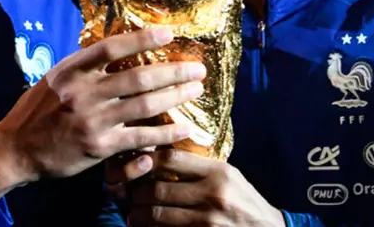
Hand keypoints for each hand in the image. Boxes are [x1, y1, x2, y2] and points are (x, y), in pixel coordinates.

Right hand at [0, 27, 205, 196]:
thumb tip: (118, 48)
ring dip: (175, 96)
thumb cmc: (36, 111)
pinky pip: (140, 137)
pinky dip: (165, 132)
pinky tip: (184, 128)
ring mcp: (92, 120)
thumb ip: (84, 67)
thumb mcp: (55, 79)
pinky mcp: (99, 146)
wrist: (16, 149)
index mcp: (71, 70)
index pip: (112, 47)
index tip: (169, 32)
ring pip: (144, 105)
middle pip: (138, 77)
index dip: (143, 38)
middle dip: (173, 71)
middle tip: (198, 68)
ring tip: (196, 89)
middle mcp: (83, 92)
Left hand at [107, 149, 283, 226]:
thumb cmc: (246, 203)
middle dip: (136, 191)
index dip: (147, 159)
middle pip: (158, 186)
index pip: (171, 157)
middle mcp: (213, 193)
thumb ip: (201, 168)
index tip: (137, 162)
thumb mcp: (230, 178)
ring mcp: (208, 219)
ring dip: (137, 215)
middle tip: (127, 193)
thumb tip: (163, 155)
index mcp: (218, 172)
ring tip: (132, 214)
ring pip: (157, 213)